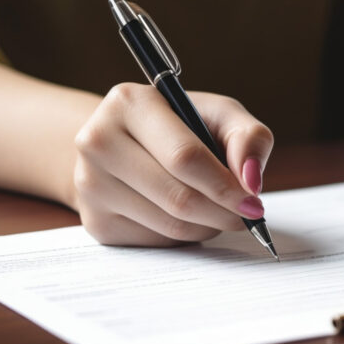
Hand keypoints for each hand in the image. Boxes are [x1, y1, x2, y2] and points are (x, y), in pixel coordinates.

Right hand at [72, 83, 272, 246]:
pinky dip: (185, 235)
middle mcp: (98, 141)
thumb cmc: (179, 127)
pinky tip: (186, 216)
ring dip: (207, 226)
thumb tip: (251, 180)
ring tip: (217, 210)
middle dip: (222, 212)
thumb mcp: (218, 115)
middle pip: (178, 197)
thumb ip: (248, 137)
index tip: (253, 202)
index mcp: (129, 102)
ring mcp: (90, 184)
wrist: (122, 145)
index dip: (226, 186)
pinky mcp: (95, 221)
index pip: (185, 157)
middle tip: (245, 215)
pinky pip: (157, 241)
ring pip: (170, 225)